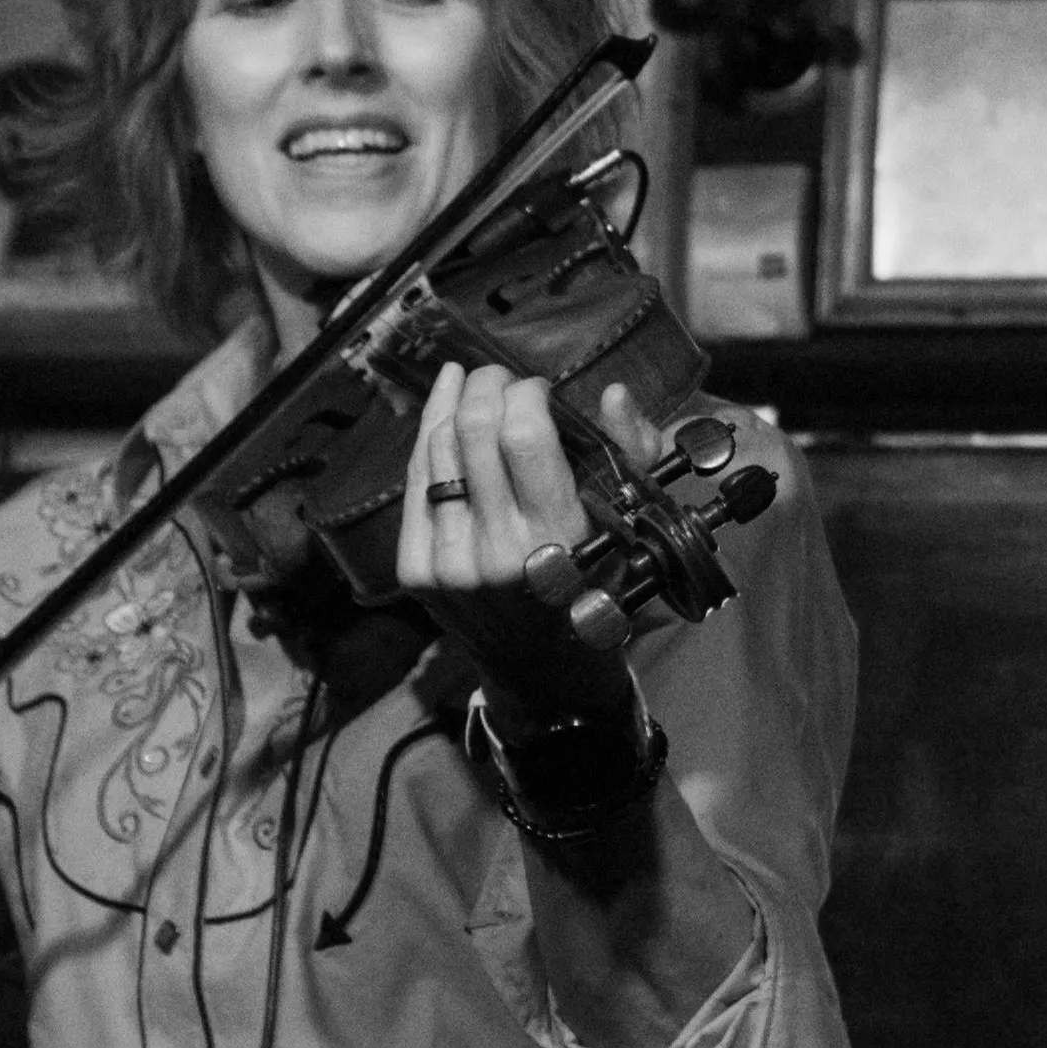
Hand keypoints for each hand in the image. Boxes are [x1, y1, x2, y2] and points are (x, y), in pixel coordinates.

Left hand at [397, 364, 660, 723]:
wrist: (546, 670)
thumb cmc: (599, 588)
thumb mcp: (631, 527)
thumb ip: (632, 454)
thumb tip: (614, 394)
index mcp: (557, 538)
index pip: (522, 434)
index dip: (525, 394)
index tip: (538, 389)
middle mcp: (497, 550)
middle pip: (473, 432)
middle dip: (485, 387)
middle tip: (499, 377)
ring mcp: (449, 562)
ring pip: (436, 451)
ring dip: (451, 405)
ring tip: (467, 383)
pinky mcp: (416, 570)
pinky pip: (413, 485)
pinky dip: (426, 442)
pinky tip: (440, 415)